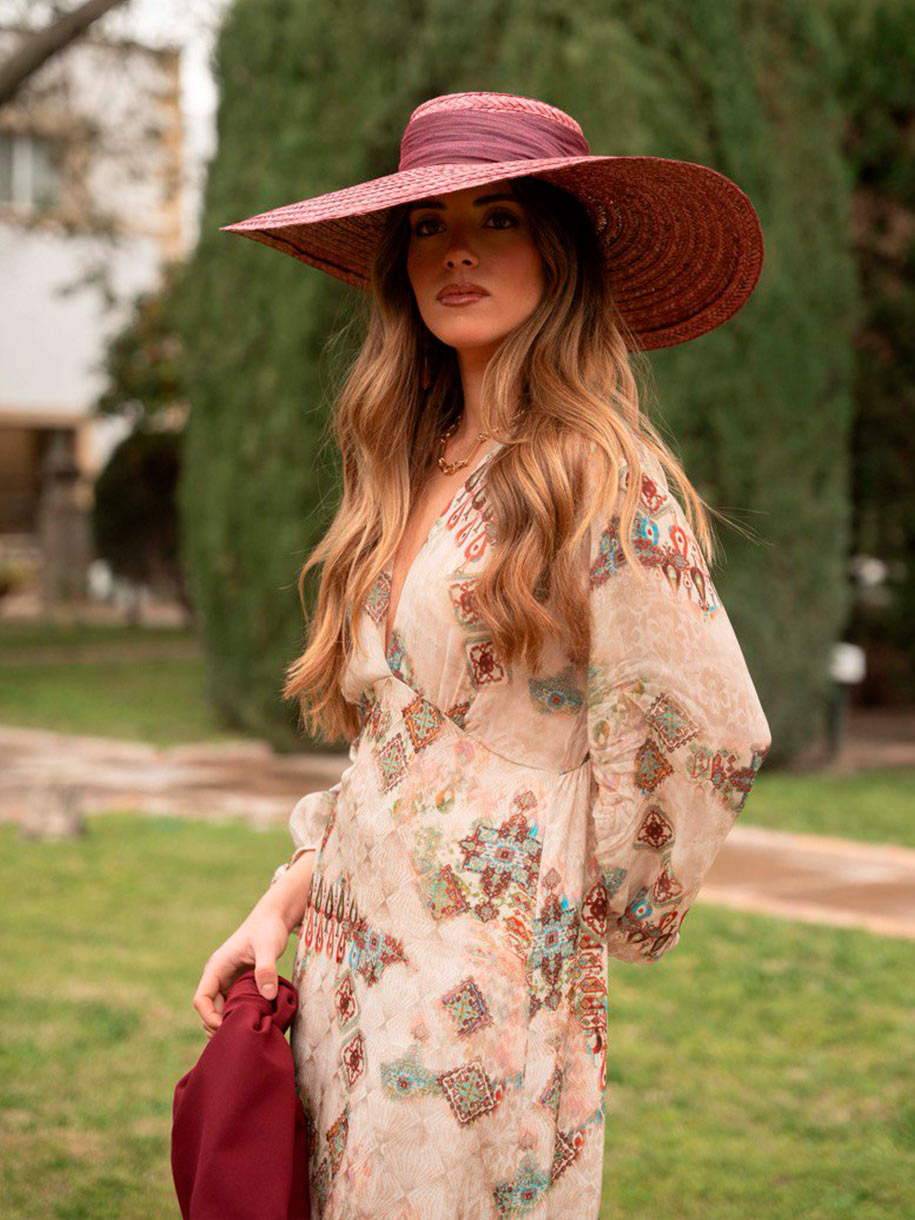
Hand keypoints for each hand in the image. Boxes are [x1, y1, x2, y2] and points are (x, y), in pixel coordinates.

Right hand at [193, 904, 291, 1038]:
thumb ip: (266, 970)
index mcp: (216, 967)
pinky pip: (233, 1004)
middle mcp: (218, 975)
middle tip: (238, 1037)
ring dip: (229, 1021)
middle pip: (209, 1009)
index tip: (227, 1027)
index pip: (202, 999)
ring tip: (246, 1033)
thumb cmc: (268, 929)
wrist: (274, 918)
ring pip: (220, 1009)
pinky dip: (239, 1015)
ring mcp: (228, 980)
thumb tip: (268, 996)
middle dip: (219, 1025)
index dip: (210, 1017)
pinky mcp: (239, 983)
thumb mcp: (268, 947)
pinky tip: (253, 1022)